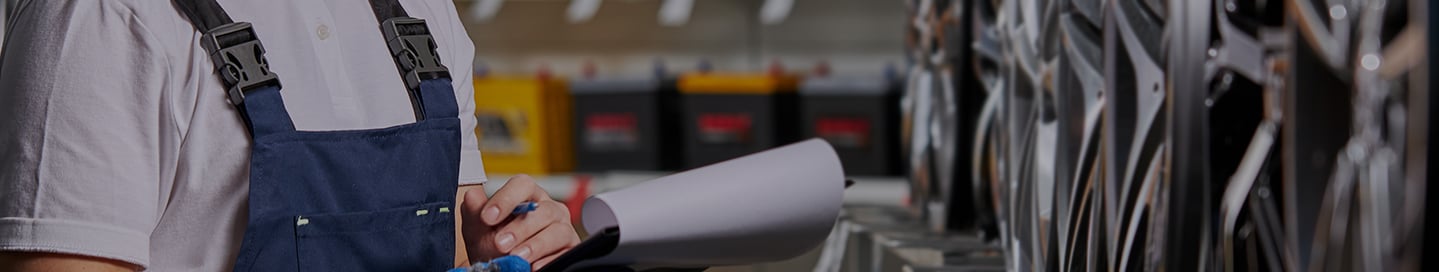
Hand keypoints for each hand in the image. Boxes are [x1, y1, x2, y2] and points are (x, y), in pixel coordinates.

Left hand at [462, 175, 579, 269]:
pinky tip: (534, 266)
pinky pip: (565, 252)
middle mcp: (549, 209)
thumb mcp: (479, 230)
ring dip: (535, 245)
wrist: (502, 269)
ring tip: (517, 257)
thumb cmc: (493, 246)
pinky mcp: (569, 249)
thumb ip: (475, 213)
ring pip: (557, 231)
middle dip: (520, 228)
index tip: (488, 217)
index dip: (506, 199)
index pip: (523, 185)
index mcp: (528, 197)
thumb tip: (472, 196)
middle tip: (500, 243)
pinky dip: (549, 259)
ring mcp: (562, 229)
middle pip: (542, 210)